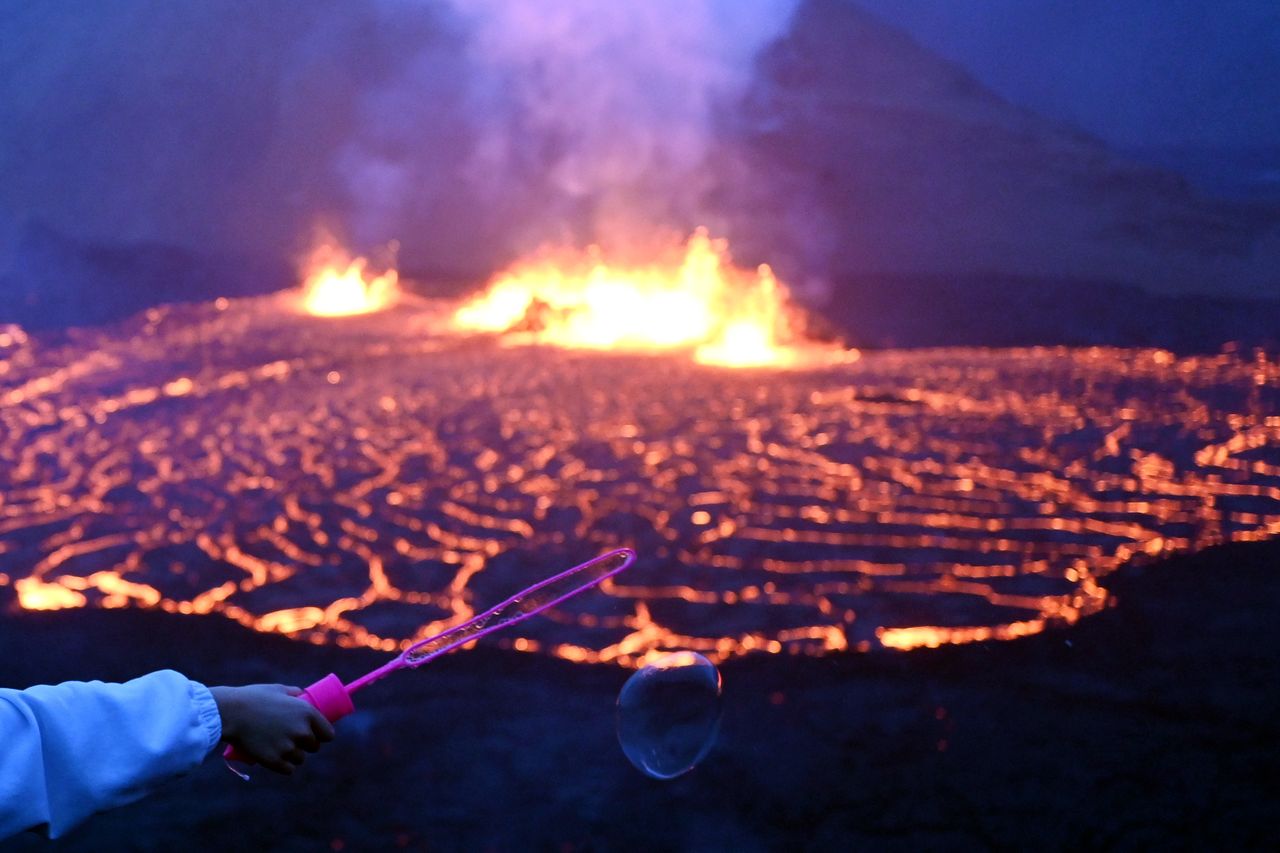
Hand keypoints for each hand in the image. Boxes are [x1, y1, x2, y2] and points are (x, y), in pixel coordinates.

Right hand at [210, 684, 334, 774]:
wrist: (230, 713)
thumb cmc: (253, 698)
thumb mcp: (278, 690)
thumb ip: (294, 694)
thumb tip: (302, 695)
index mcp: (307, 713)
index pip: (328, 734)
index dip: (322, 735)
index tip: (316, 735)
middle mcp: (302, 731)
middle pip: (314, 747)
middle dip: (306, 744)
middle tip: (293, 740)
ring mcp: (289, 748)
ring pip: (300, 759)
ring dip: (294, 755)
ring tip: (282, 748)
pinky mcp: (275, 761)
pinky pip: (289, 769)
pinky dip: (284, 766)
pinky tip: (279, 760)